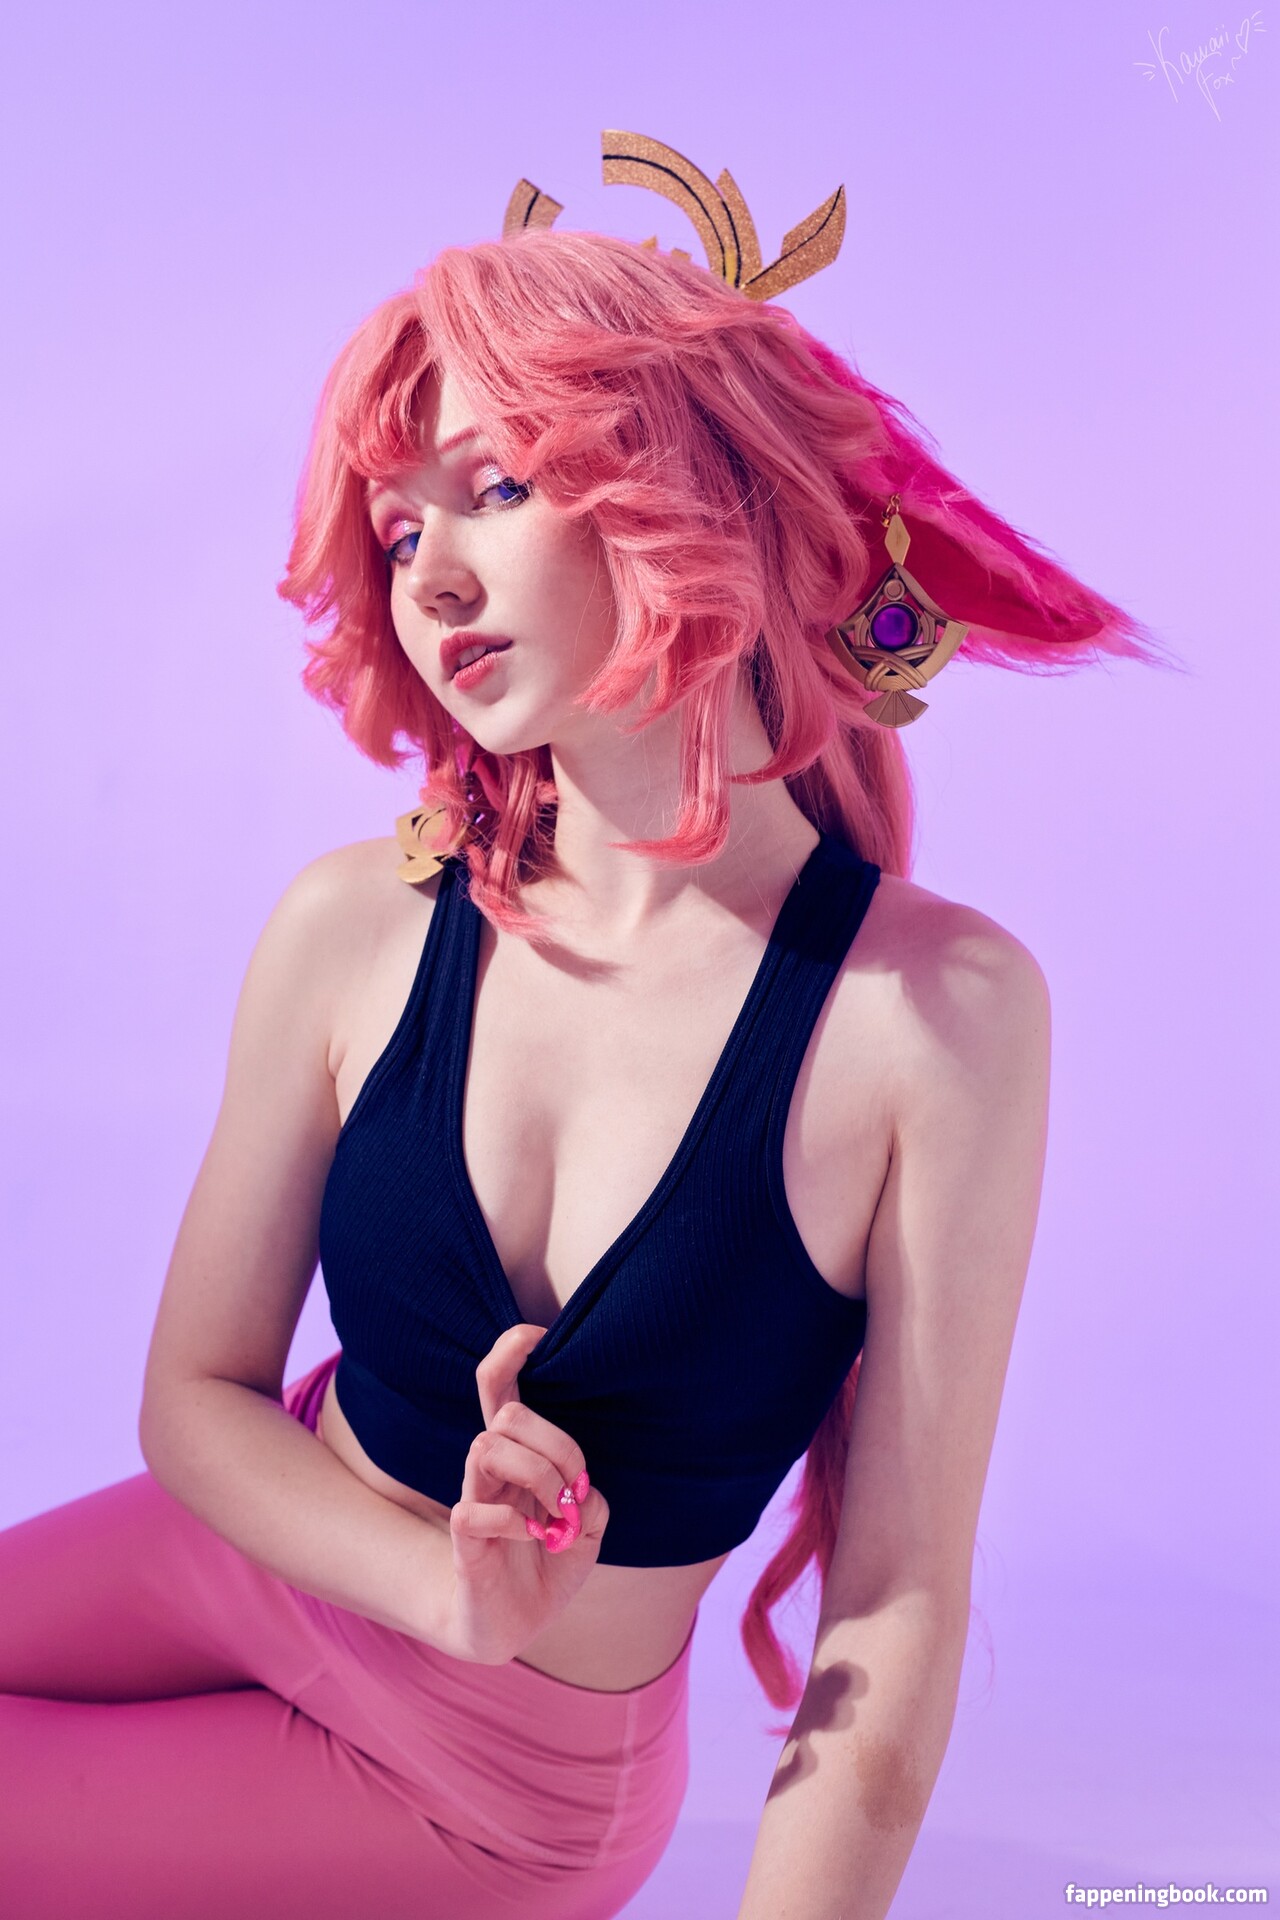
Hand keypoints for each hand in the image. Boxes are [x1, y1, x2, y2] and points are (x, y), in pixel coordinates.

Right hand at [444, 1323, 609, 1663]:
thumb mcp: (587, 1532)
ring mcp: (474, 1501)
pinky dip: (510, 1522)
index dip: (509, 1351)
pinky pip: (472, 1511)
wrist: (514, 1626)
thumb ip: (591, 1501)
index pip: (500, 1387)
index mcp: (519, 1457)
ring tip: (554, 1515)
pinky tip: (532, 1538)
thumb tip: (584, 1492)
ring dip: (535, 1475)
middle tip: (573, 1487)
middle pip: (507, 1413)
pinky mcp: (464, 1543)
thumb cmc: (547, 1567)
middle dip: (554, 1442)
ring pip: (485, 1446)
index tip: (535, 1333)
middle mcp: (492, 1471)